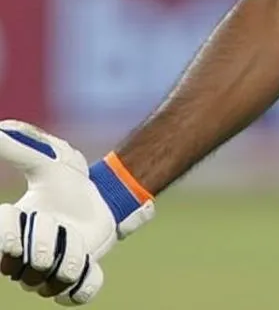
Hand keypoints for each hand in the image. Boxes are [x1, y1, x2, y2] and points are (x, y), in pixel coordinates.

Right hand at [0, 122, 153, 303]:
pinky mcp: (73, 283)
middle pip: (26, 264)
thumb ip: (19, 148)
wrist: (104, 198)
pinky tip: (91, 261)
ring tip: (76, 237)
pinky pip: (74, 297)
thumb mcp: (47, 160)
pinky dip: (85, 282)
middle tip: (58, 223)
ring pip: (52, 280)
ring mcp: (46, 275)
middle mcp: (21, 260)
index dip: (6, 237)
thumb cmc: (68, 182)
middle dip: (47, 240)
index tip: (23, 214)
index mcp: (10, 233)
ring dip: (73, 255)